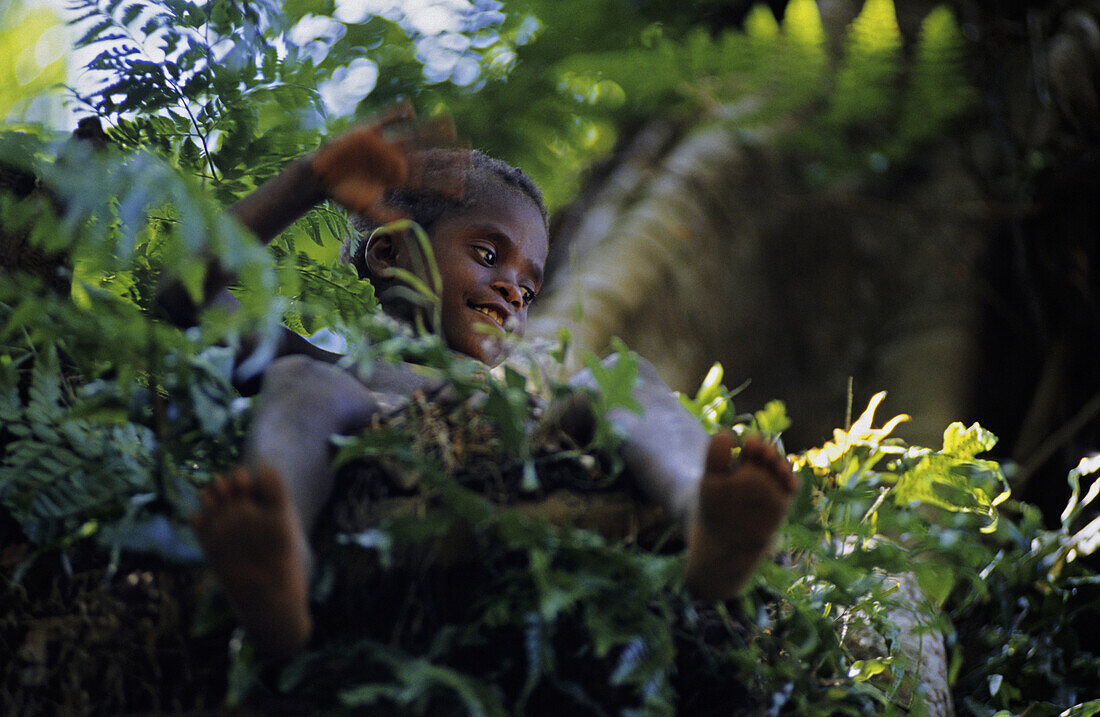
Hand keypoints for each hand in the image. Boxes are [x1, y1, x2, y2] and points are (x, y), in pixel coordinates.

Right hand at [309, 102, 456, 222]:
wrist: (323, 176)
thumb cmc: (346, 194)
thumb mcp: (366, 208)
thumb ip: (386, 217)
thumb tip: (405, 228)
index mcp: (398, 179)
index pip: (426, 181)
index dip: (444, 183)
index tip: (463, 187)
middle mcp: (396, 160)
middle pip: (427, 157)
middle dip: (446, 156)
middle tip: (470, 154)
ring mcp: (385, 145)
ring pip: (413, 135)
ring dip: (431, 129)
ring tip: (450, 121)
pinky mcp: (368, 132)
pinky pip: (385, 121)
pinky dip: (395, 114)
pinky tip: (409, 107)